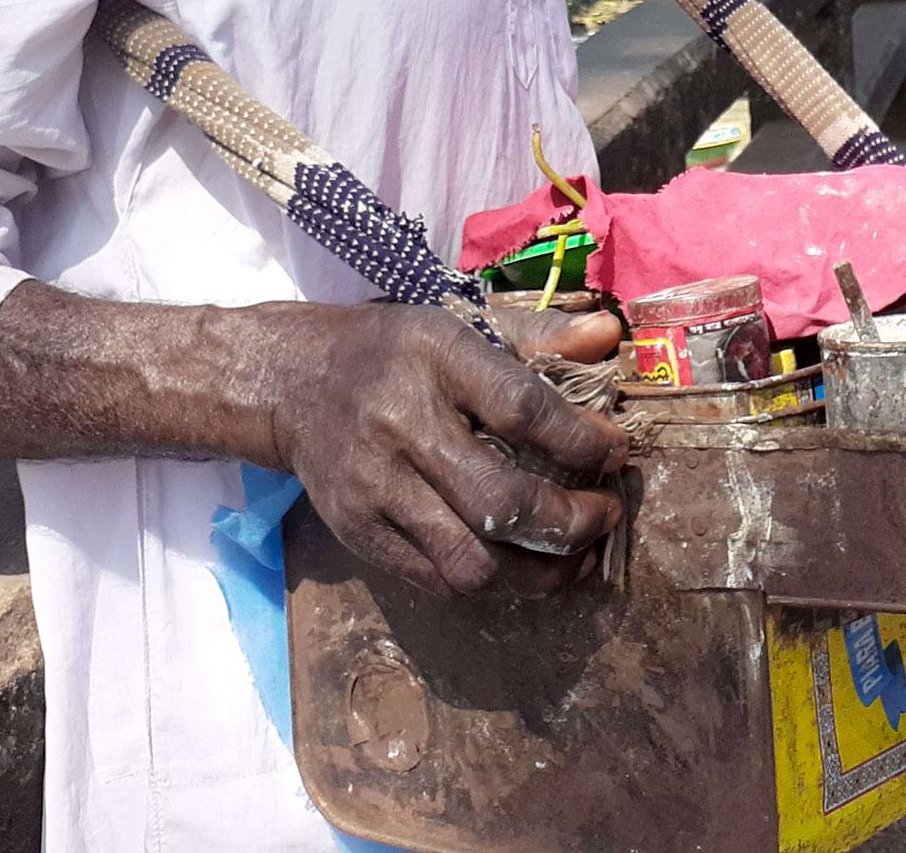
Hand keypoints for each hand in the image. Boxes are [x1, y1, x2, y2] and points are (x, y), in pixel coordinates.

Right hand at [271, 302, 626, 598]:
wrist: (291, 382)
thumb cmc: (393, 351)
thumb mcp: (459, 323)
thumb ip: (540, 333)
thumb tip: (612, 335)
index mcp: (434, 360)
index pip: (520, 409)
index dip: (581, 440)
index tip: (614, 451)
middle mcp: (401, 427)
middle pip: (499, 502)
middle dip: (571, 523)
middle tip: (606, 515)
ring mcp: (375, 489)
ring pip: (470, 562)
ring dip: (539, 571)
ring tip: (576, 555)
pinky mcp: (358, 534)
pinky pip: (438, 582)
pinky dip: (493, 583)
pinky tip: (523, 563)